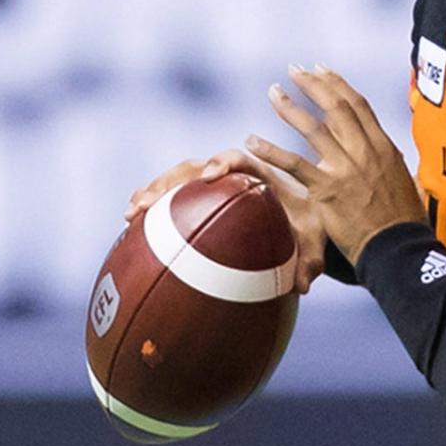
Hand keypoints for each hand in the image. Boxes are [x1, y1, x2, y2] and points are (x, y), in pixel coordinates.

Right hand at [123, 149, 327, 294]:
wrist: (301, 220)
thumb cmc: (308, 226)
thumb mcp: (315, 242)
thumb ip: (311, 260)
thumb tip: (304, 286)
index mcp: (261, 175)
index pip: (240, 159)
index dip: (224, 161)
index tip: (212, 173)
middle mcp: (230, 177)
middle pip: (194, 168)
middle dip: (169, 181)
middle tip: (149, 201)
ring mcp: (209, 187)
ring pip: (175, 181)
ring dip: (152, 192)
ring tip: (131, 213)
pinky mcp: (197, 200)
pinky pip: (169, 198)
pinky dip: (150, 206)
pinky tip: (129, 224)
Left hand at [246, 64, 425, 266]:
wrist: (399, 247)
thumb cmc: (404, 222)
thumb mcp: (406, 183)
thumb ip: (392, 166)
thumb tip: (392, 161)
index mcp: (384, 147)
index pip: (359, 105)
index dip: (338, 84)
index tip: (322, 70)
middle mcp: (365, 151)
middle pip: (336, 107)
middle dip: (313, 84)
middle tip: (295, 70)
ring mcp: (346, 168)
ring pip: (313, 127)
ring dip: (290, 106)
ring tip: (273, 93)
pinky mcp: (326, 189)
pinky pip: (293, 164)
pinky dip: (270, 150)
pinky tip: (253, 141)